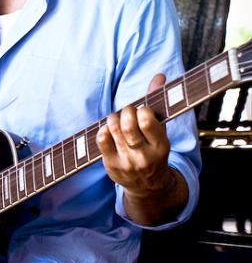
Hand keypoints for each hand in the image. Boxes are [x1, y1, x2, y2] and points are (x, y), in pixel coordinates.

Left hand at [96, 74, 186, 224]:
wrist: (148, 187)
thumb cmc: (154, 151)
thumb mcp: (161, 131)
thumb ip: (158, 103)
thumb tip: (159, 76)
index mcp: (161, 145)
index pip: (147, 121)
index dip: (142, 110)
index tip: (142, 111)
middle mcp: (144, 155)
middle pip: (128, 124)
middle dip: (126, 111)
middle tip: (128, 113)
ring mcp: (126, 161)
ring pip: (114, 129)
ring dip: (114, 118)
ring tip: (117, 119)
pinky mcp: (111, 165)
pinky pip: (101, 140)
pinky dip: (103, 129)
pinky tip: (108, 130)